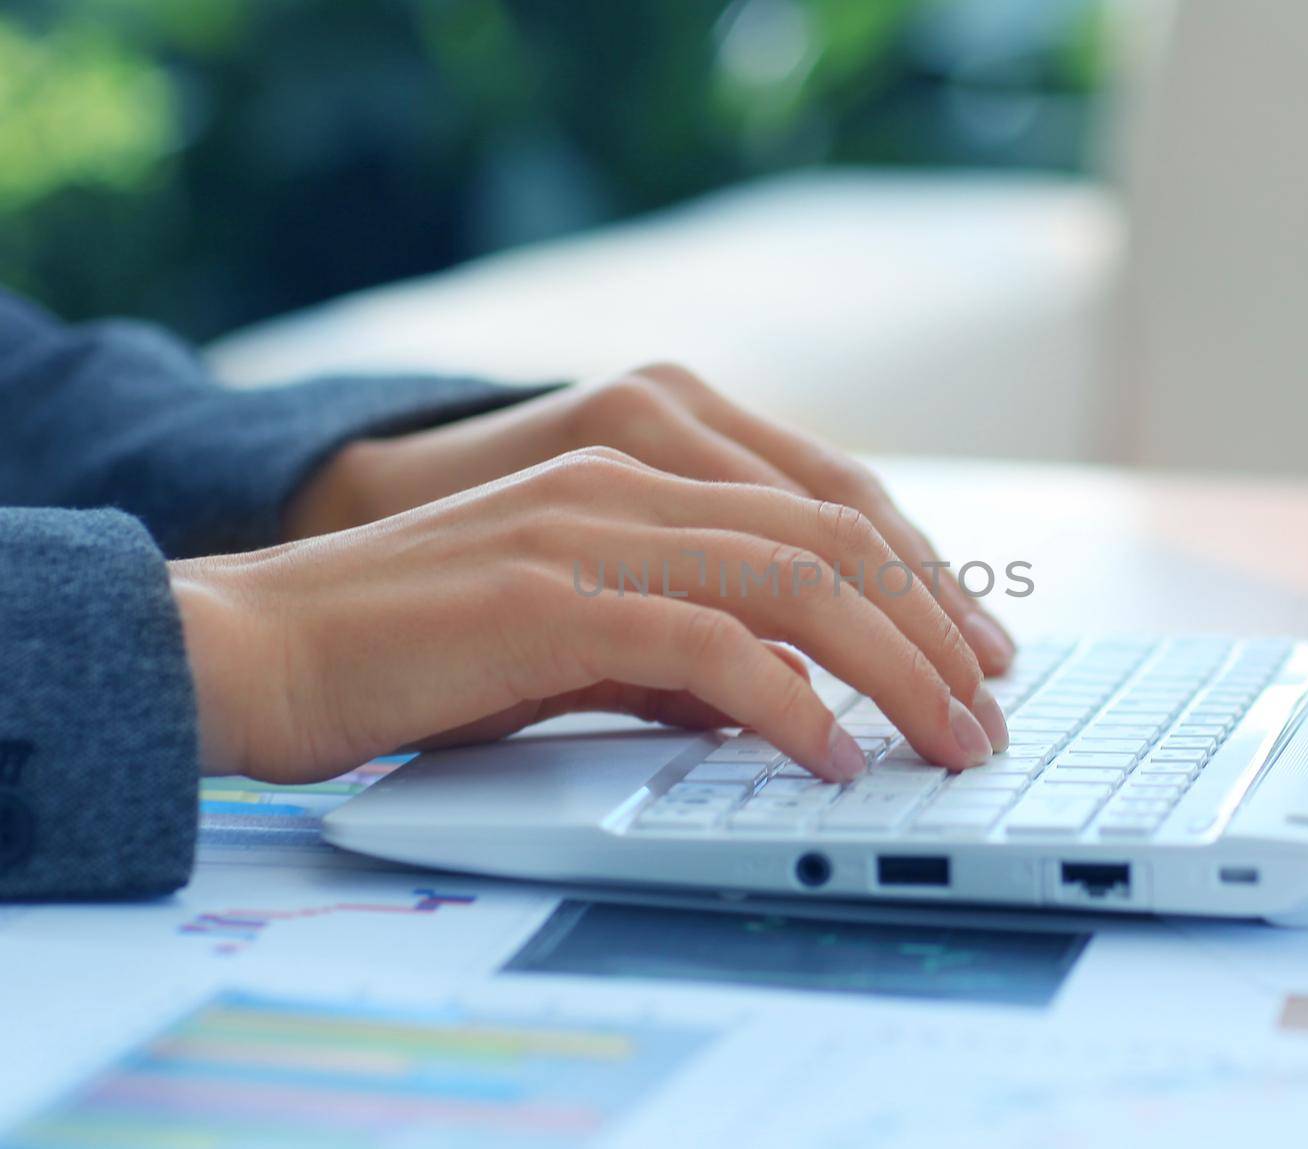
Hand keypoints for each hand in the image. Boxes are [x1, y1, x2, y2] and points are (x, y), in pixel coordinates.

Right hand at [176, 448, 1008, 785]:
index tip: (975, 649)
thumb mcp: (574, 635)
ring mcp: (593, 526)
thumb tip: (774, 695)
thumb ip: (674, 645)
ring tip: (949, 739)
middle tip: (989, 709)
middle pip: (835, 535)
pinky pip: (711, 644)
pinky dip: (792, 706)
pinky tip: (834, 757)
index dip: (919, 575)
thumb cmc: (417, 645)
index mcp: (644, 465)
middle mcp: (631, 475)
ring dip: (894, 668)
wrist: (262, 640)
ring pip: (796, 580)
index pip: (825, 505)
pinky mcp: (551, 595)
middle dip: (934, 628)